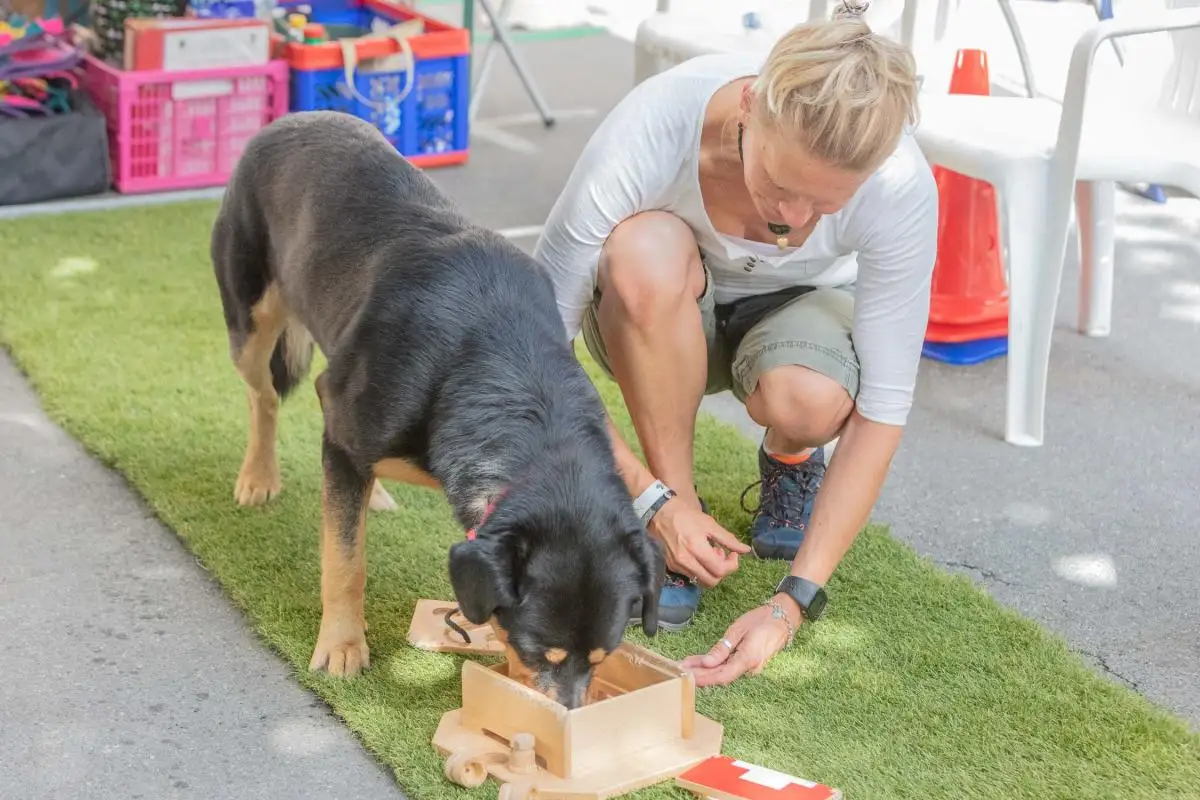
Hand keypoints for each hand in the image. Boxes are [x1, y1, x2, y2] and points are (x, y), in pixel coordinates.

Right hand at [648, 497, 749, 587]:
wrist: (659, 511)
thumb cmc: (685, 514)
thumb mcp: (709, 524)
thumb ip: (728, 539)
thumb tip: (745, 550)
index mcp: (697, 548)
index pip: (720, 571)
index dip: (731, 566)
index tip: (733, 554)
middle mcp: (685, 561)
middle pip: (711, 581)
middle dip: (721, 571)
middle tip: (721, 555)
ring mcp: (676, 565)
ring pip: (700, 579)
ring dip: (709, 570)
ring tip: (708, 552)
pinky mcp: (670, 566)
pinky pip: (690, 574)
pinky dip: (698, 568)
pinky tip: (697, 554)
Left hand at [680, 597, 798, 685]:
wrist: (784, 617)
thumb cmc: (762, 619)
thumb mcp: (739, 629)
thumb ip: (722, 648)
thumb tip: (707, 663)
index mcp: (748, 659)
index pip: (722, 676)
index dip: (704, 679)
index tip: (688, 677)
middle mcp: (750, 668)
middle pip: (721, 676)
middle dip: (700, 674)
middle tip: (680, 670)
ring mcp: (751, 667)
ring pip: (724, 672)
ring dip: (706, 670)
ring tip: (686, 666)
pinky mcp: (750, 663)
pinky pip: (730, 667)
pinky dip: (715, 666)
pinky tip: (702, 663)